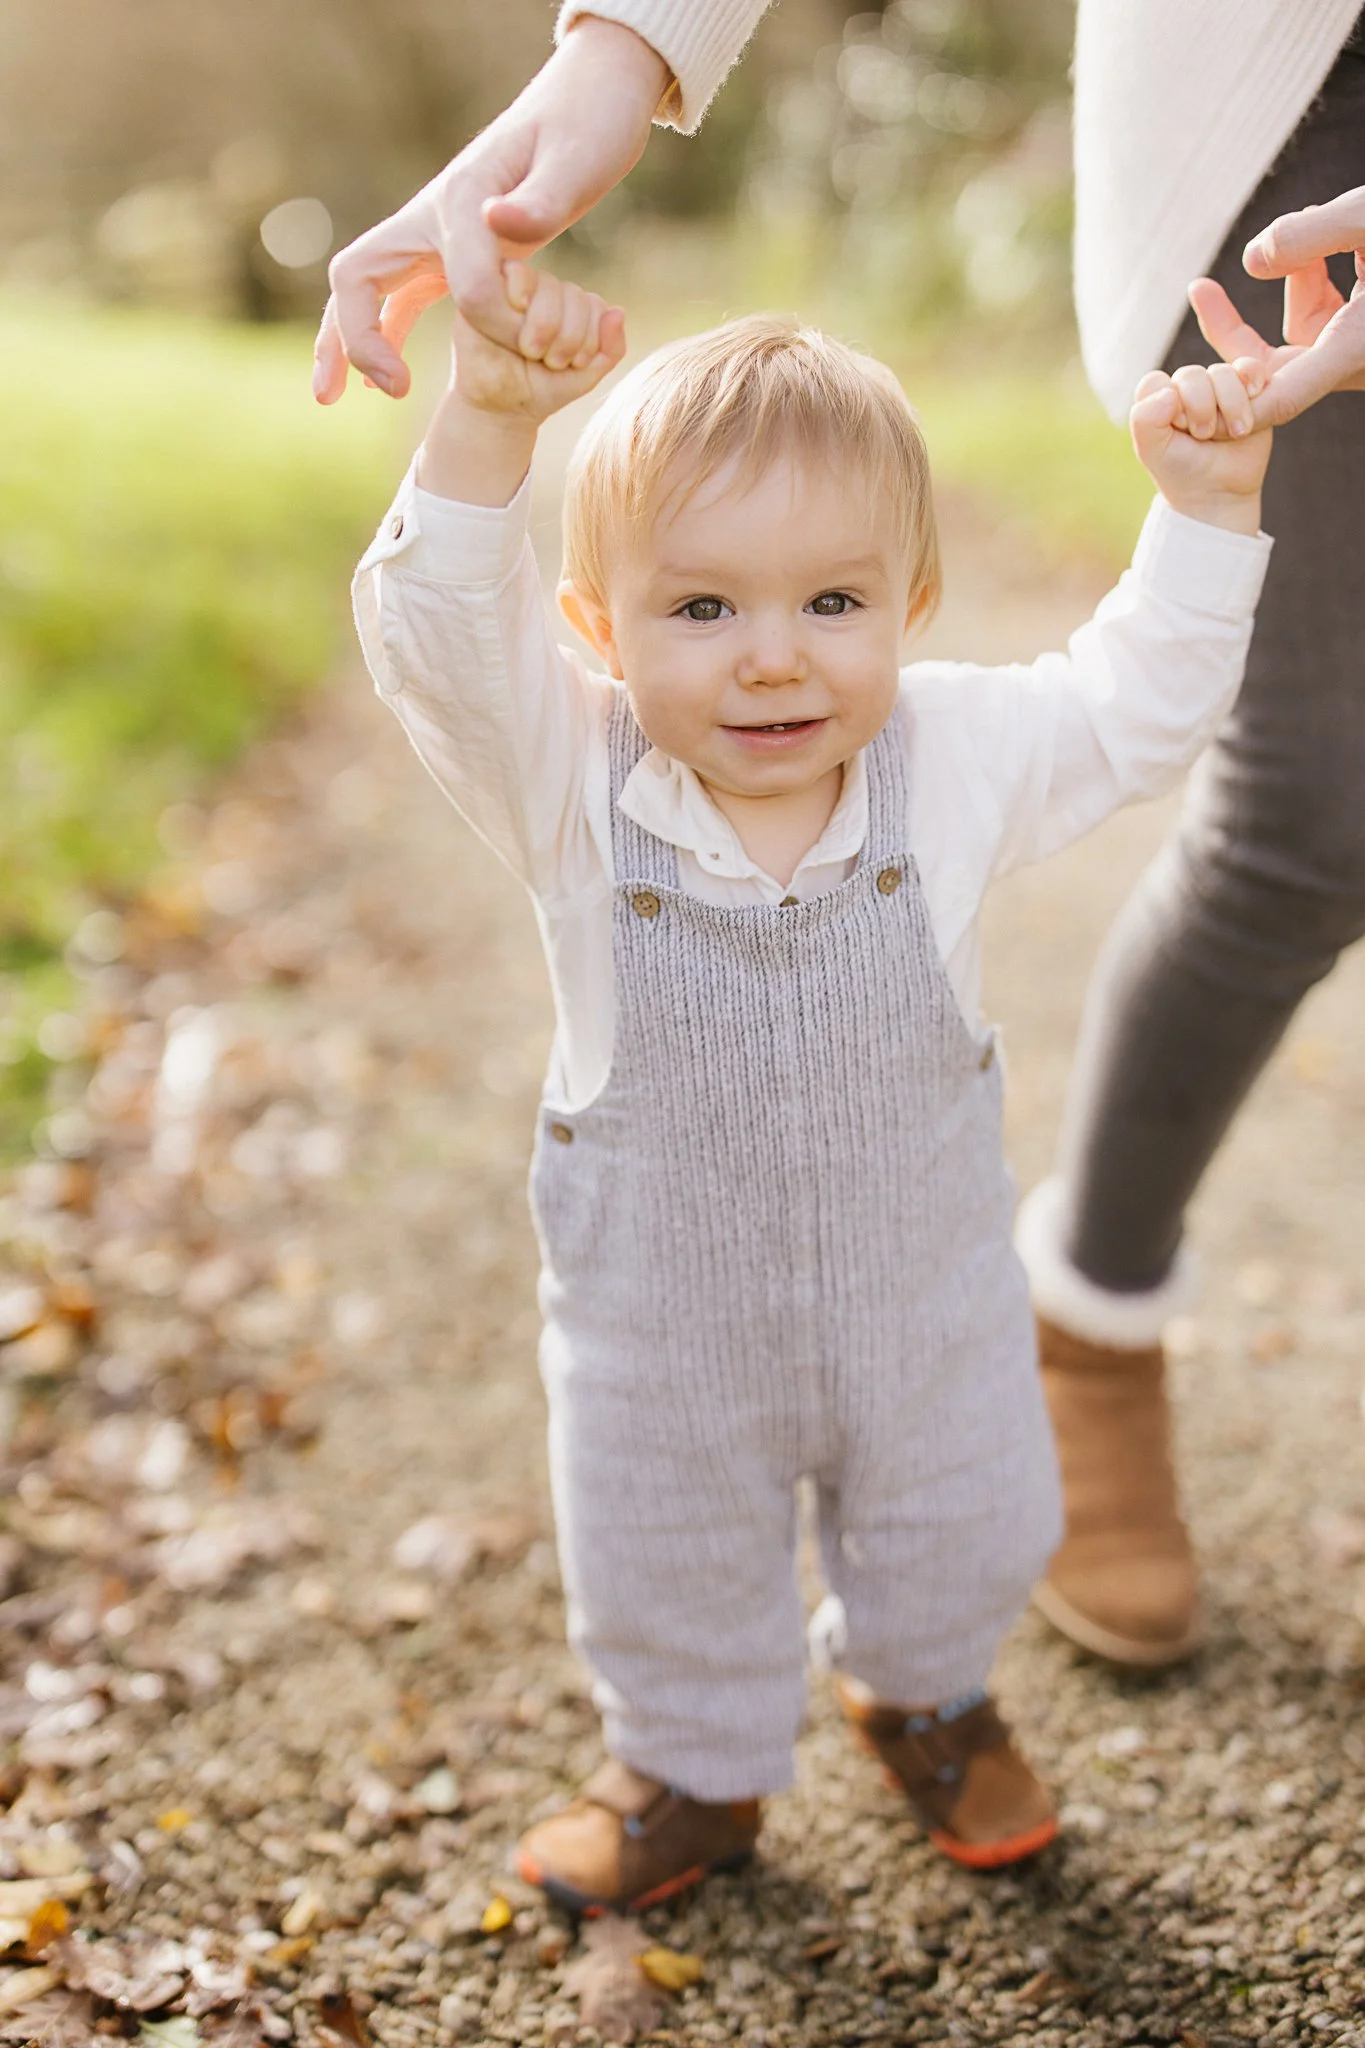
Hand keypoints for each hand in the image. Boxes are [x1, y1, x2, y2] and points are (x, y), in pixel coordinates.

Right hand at [312, 16, 667, 403]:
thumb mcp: (578, 156)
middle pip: (359, 280)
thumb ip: (542, 195)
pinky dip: (387, 335)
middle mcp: (434, 216)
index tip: (534, 346)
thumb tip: (497, 223)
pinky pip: (402, 298)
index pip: (463, 283)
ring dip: (350, 345)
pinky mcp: (450, 250)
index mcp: (461, 198)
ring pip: (369, 293)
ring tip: (333, 397)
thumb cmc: (589, 123)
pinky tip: (387, 376)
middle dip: (348, 340)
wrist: (588, 95)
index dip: (496, 323)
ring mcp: (436, 234)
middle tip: (339, 395)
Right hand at [455, 262, 626, 421]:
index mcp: (574, 309)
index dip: (589, 338)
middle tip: (551, 362)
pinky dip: (520, 295)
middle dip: (568, 335)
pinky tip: (515, 322)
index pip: (594, 305)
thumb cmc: (542, 389)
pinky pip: (516, 272)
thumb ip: (611, 349)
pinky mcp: (490, 286)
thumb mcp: (585, 376)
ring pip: (548, 284)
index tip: (574, 365)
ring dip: (545, 323)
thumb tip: (618, 311)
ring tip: (530, 351)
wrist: (498, 407)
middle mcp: (549, 293)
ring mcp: (520, 288)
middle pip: (573, 294)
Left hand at [1129, 357, 1271, 532]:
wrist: (1220, 492)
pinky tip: (1254, 397)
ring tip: (1235, 433)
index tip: (1178, 430)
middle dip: (1201, 409)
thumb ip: (1145, 420)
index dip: (1168, 406)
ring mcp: (1217, 387)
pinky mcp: (1247, 389)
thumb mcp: (1152, 451)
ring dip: (1231, 405)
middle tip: (1205, 436)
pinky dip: (1252, 380)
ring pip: (1223, 373)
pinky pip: (1250, 368)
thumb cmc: (1181, 471)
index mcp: (1157, 399)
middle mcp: (1186, 388)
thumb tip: (1169, 391)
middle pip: (1192, 376)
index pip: (1156, 382)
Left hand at [1185, 183, 1364, 427]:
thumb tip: (1249, 263)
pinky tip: (1334, 234)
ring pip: (1303, 326)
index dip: (1230, 405)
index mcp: (1355, 348)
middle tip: (1199, 290)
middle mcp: (1355, 357)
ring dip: (1296, 276)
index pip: (1277, 400)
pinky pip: (1326, 311)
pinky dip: (1319, 272)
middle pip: (1274, 363)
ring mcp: (1361, 346)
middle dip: (1240, 328)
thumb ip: (1310, 235)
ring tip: (1320, 225)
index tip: (1185, 390)